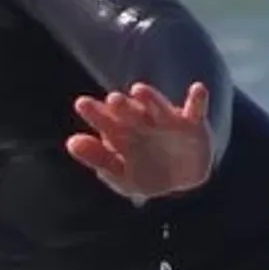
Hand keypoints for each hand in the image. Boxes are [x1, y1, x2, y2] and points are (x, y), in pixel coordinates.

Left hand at [64, 80, 214, 201]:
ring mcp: (167, 121)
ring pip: (158, 107)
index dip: (95, 113)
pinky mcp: (192, 124)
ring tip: (139, 90)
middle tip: (112, 99)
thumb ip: (98, 159)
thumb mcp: (122, 176)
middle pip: (130, 112)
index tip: (82, 103)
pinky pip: (196, 109)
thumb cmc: (146, 175)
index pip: (106, 121)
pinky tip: (198, 89)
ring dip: (151, 98)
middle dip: (122, 107)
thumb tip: (71, 142)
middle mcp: (143, 122)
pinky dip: (198, 99)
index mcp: (122, 133)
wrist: (183, 180)